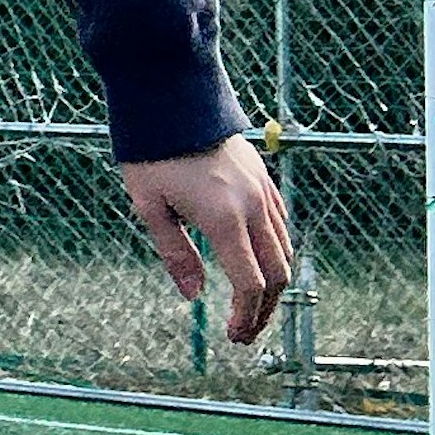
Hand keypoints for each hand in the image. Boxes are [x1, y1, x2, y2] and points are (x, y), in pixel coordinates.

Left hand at [122, 133, 292, 347]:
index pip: (250, 284)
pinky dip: (275, 252)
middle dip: (265, 310)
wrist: (173, 97)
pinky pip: (281, 224)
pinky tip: (256, 263)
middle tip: (244, 332)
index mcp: (224, 219)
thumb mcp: (150, 206)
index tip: (233, 336)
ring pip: (284, 250)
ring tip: (251, 305)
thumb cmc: (153, 153)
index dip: (246, 317)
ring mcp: (263, 191)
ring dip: (273, 284)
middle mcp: (253, 207)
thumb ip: (175, 253)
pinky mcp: (264, 178)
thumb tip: (193, 296)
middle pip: (277, 274)